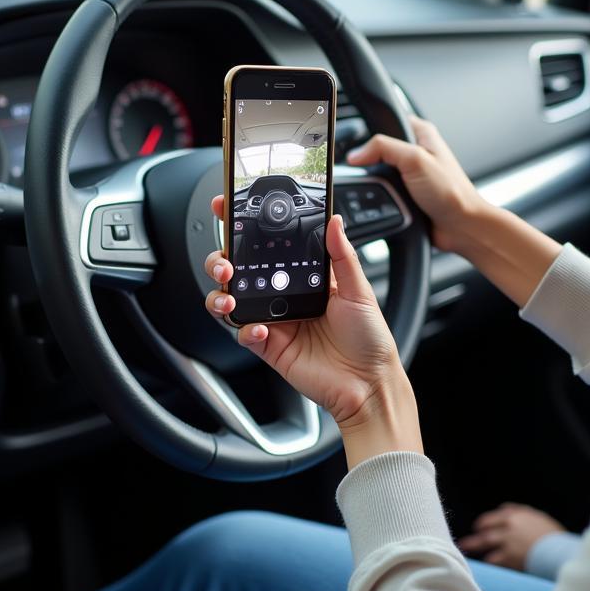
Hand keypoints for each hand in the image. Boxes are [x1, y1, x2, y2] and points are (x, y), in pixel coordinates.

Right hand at [203, 195, 421, 457]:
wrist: (368, 383)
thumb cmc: (369, 338)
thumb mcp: (360, 290)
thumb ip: (342, 255)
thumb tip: (335, 221)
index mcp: (302, 275)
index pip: (267, 244)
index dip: (243, 225)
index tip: (227, 207)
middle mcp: (282, 295)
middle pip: (237, 270)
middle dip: (220, 261)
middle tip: (225, 262)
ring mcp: (273, 320)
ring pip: (230, 300)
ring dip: (220, 295)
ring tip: (229, 296)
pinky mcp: (268, 347)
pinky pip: (243, 333)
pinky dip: (244, 329)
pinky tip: (259, 329)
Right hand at [346, 116, 484, 253]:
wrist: (460, 227)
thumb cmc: (451, 192)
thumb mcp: (415, 160)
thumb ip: (383, 149)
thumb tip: (356, 154)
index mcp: (422, 133)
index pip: (387, 123)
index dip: (373, 133)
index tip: (365, 150)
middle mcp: (417, 151)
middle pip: (379, 150)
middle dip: (375, 163)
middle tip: (385, 174)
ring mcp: (411, 173)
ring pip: (379, 173)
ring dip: (380, 184)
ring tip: (393, 191)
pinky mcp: (406, 192)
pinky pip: (383, 191)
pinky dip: (383, 197)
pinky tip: (392, 201)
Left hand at [458, 503, 565, 570]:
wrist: (560, 552)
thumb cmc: (554, 537)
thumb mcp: (539, 518)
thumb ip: (522, 514)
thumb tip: (506, 511)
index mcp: (516, 516)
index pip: (494, 517)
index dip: (485, 523)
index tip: (479, 527)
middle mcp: (508, 526)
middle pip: (485, 528)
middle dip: (476, 534)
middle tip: (465, 540)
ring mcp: (508, 541)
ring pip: (485, 542)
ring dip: (474, 545)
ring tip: (465, 549)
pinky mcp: (509, 557)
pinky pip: (493, 559)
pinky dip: (488, 561)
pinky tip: (485, 564)